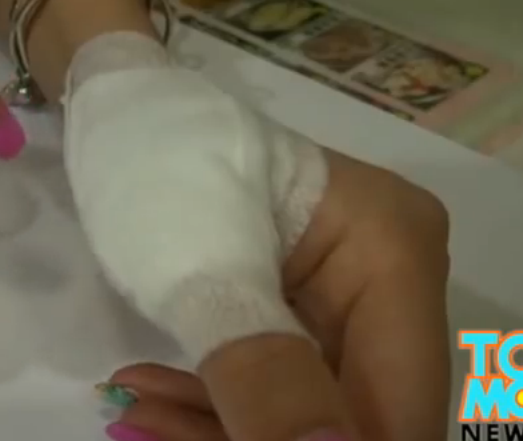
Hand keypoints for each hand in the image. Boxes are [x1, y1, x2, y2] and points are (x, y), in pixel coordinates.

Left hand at [101, 150, 450, 440]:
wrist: (124, 115)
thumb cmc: (157, 160)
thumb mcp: (202, 265)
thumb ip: (267, 370)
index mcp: (396, 254)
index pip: (398, 405)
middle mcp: (393, 285)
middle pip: (354, 412)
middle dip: (258, 438)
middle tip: (153, 428)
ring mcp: (348, 302)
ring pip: (309, 410)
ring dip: (222, 428)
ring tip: (138, 411)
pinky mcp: (304, 314)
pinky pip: (277, 388)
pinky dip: (216, 405)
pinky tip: (151, 395)